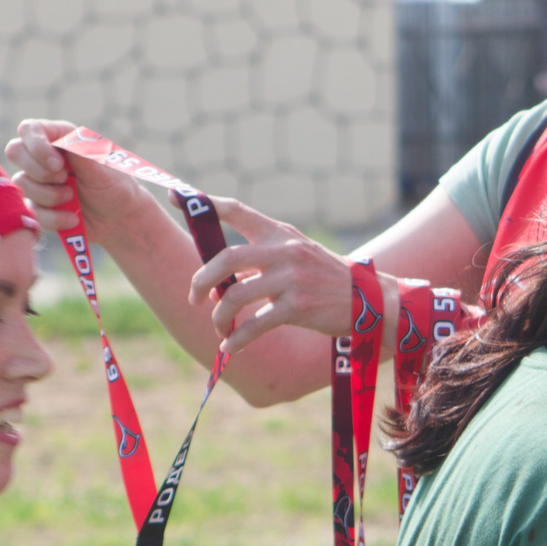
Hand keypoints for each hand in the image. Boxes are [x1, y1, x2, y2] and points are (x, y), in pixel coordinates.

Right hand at [3, 118, 164, 245]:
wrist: (119, 221)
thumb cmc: (115, 187)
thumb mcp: (102, 169)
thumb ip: (81, 153)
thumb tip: (65, 140)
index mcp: (60, 139)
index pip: (30, 129)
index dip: (36, 145)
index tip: (58, 164)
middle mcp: (44, 157)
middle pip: (14, 151)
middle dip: (38, 170)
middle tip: (64, 179)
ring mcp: (38, 182)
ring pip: (21, 183)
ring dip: (49, 195)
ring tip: (72, 199)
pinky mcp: (38, 206)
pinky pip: (30, 210)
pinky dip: (52, 217)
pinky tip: (72, 219)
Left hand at [190, 198, 360, 347]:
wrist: (370, 300)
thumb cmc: (327, 281)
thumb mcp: (297, 259)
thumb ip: (260, 265)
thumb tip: (219, 288)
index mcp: (281, 233)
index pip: (237, 210)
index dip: (205, 204)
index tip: (176, 196)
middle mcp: (284, 251)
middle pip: (225, 259)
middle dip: (201, 281)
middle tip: (193, 299)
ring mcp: (290, 279)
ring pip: (234, 297)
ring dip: (219, 317)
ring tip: (220, 329)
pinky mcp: (297, 307)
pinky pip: (254, 325)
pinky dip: (237, 339)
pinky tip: (230, 349)